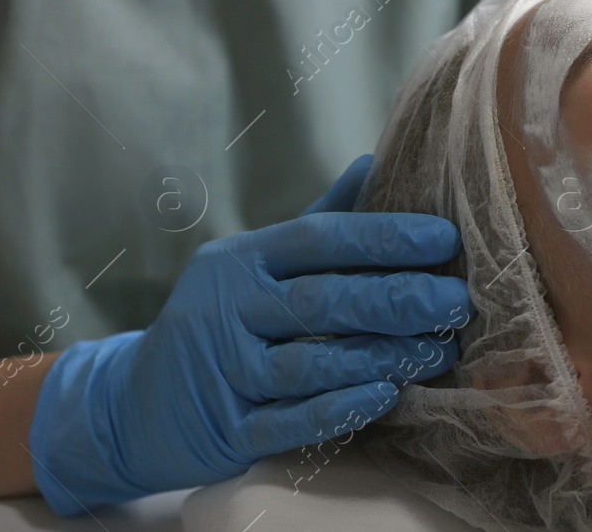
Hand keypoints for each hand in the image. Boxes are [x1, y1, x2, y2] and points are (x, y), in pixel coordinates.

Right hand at [29, 156, 469, 513]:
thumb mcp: (258, 262)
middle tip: (456, 302)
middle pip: (321, 300)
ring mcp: (225, 370)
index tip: (443, 239)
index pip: (319, 238)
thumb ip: (319, 220)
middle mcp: (231, 309)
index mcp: (245, 259)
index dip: (383, 237)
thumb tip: (375, 164)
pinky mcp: (226, 428)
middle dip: (396, 299)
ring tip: (438, 352)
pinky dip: (338, 408)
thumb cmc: (224, 318)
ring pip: (309, 362)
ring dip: (380, 356)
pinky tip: (385, 396)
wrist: (135, 403)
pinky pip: (287, 420)